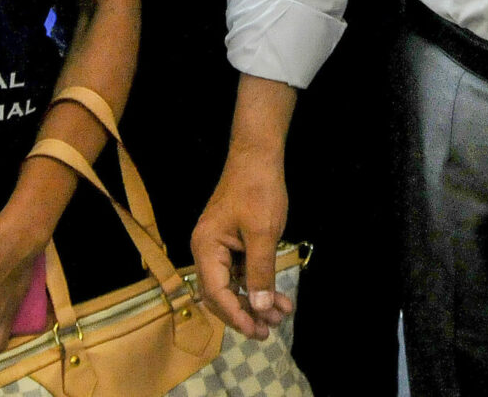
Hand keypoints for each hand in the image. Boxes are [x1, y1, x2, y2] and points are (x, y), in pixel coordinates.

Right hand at [191, 148, 293, 339]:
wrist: (258, 156)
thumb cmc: (258, 190)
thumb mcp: (263, 233)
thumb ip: (260, 273)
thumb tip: (260, 308)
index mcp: (206, 247)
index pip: (216, 292)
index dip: (236, 315)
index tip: (257, 331)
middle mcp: (206, 249)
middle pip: (220, 294)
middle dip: (246, 313)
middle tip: (269, 331)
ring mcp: (218, 246)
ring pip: (232, 285)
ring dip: (256, 301)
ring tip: (281, 316)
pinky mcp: (231, 243)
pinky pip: (241, 272)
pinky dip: (258, 285)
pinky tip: (279, 298)